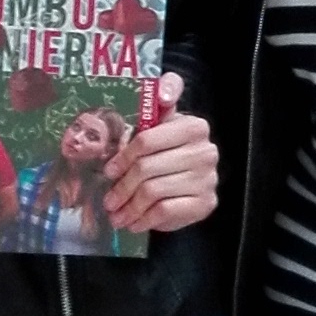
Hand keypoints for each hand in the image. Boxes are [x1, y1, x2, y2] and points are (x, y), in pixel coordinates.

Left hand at [106, 75, 219, 234]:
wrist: (191, 186)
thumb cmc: (167, 152)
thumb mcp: (162, 126)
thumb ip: (160, 102)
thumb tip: (165, 93)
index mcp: (194, 126)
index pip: (147, 140)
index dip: (124, 156)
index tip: (110, 170)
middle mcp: (205, 151)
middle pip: (146, 168)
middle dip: (121, 187)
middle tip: (108, 199)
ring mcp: (207, 178)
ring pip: (153, 192)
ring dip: (128, 207)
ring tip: (116, 214)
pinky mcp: (205, 203)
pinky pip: (165, 211)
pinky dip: (143, 219)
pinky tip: (134, 222)